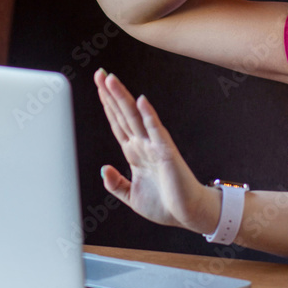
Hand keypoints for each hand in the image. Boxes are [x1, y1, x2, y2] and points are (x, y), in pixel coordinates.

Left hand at [93, 68, 218, 233]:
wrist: (189, 215)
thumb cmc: (165, 205)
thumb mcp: (132, 197)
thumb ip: (116, 184)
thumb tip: (103, 169)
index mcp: (134, 153)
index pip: (117, 122)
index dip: (107, 104)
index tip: (98, 86)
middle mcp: (143, 145)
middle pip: (123, 114)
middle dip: (110, 94)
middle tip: (99, 73)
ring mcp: (155, 146)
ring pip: (135, 117)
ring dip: (123, 98)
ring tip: (111, 80)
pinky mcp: (167, 153)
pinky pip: (156, 131)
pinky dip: (148, 116)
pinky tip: (141, 101)